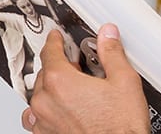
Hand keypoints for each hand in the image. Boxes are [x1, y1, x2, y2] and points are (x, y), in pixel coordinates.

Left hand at [22, 23, 149, 133]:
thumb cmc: (120, 128)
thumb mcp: (124, 81)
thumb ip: (112, 53)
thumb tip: (107, 36)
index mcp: (61, 81)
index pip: (50, 51)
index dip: (55, 41)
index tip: (56, 38)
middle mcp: (46, 101)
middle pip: (45, 73)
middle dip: (60, 67)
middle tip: (78, 67)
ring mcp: (43, 121)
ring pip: (40, 95)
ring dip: (52, 89)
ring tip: (73, 90)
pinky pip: (36, 118)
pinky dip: (45, 111)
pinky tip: (60, 110)